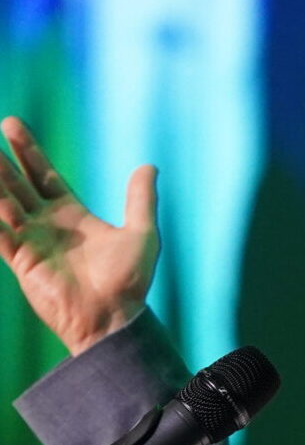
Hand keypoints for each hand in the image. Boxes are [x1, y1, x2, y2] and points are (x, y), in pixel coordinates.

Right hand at [0, 116, 158, 355]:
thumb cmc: (129, 282)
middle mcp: (48, 225)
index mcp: (72, 216)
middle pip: (19, 183)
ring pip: (4, 203)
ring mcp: (32, 242)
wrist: (113, 318)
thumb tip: (149, 166)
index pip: (43, 175)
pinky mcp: (22, 261)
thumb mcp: (142, 234)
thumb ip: (140, 200)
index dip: (27, 151)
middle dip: (4, 160)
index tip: (11, 126)